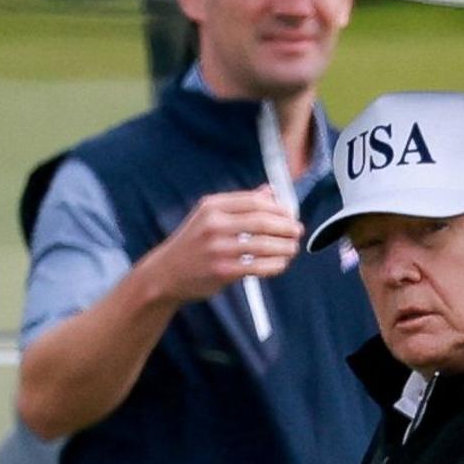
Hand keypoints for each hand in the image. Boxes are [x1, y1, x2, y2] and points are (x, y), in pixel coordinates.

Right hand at [147, 186, 303, 302]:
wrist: (165, 273)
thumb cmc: (193, 243)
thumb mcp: (209, 216)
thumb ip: (240, 204)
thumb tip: (270, 190)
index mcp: (212, 206)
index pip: (255, 201)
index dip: (278, 208)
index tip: (291, 215)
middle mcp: (214, 224)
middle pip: (262, 222)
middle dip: (286, 227)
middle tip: (298, 231)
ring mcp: (218, 248)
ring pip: (263, 245)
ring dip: (284, 247)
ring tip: (292, 248)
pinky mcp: (222, 270)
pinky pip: (258, 266)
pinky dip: (274, 265)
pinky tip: (280, 264)